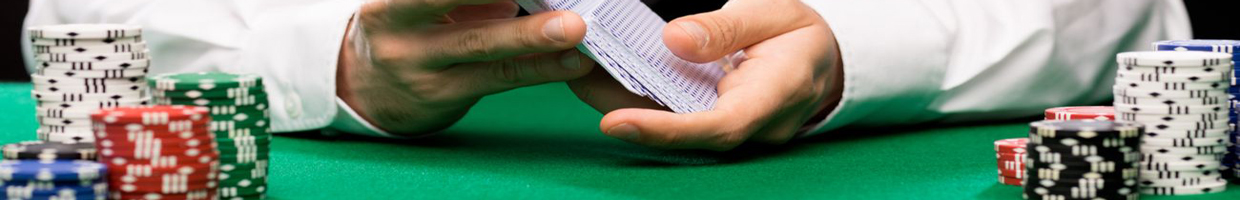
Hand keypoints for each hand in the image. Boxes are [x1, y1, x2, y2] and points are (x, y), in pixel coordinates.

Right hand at [337, 0, 594, 134]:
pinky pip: (499, 80)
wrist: (364, 87)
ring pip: (488, 57)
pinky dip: (538, 70)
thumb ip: (462, 0)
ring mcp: (423, 74)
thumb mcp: (416, 7)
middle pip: (468, 27)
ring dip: (536, 46)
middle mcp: (402, 40)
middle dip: (520, 24)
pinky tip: (569, 62)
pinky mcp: (444, 98)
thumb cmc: (404, 28)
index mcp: (390, 8)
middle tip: (568, 19)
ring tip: (576, 36)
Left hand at [568, 0, 843, 149]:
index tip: (616, 123)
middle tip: (579, 77)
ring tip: (582, 71)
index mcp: (775, 96)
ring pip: (677, 126)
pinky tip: (607, 76)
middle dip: (628, 111)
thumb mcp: (773, 11)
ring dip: (626, 102)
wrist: (824, 58)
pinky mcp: (718, 122)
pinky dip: (641, 99)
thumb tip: (674, 42)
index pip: (718, 125)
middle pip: (686, 132)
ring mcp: (735, 129)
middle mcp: (753, 125)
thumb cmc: (801, 33)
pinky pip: (677, 116)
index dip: (665, 129)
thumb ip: (724, 29)